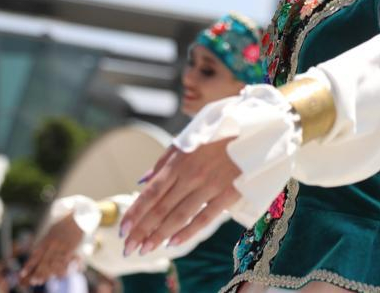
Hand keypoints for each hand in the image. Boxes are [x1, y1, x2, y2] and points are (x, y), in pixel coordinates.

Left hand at [20, 214, 83, 284]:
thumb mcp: (51, 230)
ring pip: (53, 262)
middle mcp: (52, 244)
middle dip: (38, 272)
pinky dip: (62, 269)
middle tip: (33, 282)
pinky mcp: (71, 247)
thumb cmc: (65, 224)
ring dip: (47, 273)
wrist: (78, 217)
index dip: (29, 265)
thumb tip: (37, 250)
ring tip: (42, 281)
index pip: (36, 254)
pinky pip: (65, 260)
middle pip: (44, 260)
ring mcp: (62, 246)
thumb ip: (45, 241)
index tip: (22, 274)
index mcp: (46, 239)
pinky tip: (59, 276)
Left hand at [120, 139, 240, 255]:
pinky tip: (174, 242)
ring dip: (160, 235)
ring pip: (179, 216)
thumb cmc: (220, 131)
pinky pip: (205, 217)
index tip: (123, 229)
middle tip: (129, 248)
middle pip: (161, 208)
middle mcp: (192, 175)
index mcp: (180, 161)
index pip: (150, 193)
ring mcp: (210, 186)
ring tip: (146, 249)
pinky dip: (188, 232)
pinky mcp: (228, 193)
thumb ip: (165, 160)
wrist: (257, 129)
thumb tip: (142, 180)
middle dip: (142, 230)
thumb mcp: (189, 137)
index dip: (135, 213)